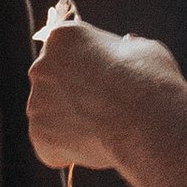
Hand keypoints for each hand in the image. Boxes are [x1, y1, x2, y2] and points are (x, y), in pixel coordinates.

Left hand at [28, 14, 181, 172]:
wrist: (148, 122)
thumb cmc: (150, 81)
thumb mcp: (143, 49)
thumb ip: (124, 49)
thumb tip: (126, 48)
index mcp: (62, 37)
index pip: (68, 51)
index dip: (90, 67)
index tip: (107, 79)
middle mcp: (41, 66)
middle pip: (54, 82)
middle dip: (75, 94)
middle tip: (104, 108)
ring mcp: (36, 102)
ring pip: (51, 115)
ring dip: (70, 122)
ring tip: (102, 129)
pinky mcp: (39, 135)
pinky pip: (50, 144)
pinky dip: (67, 149)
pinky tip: (92, 146)